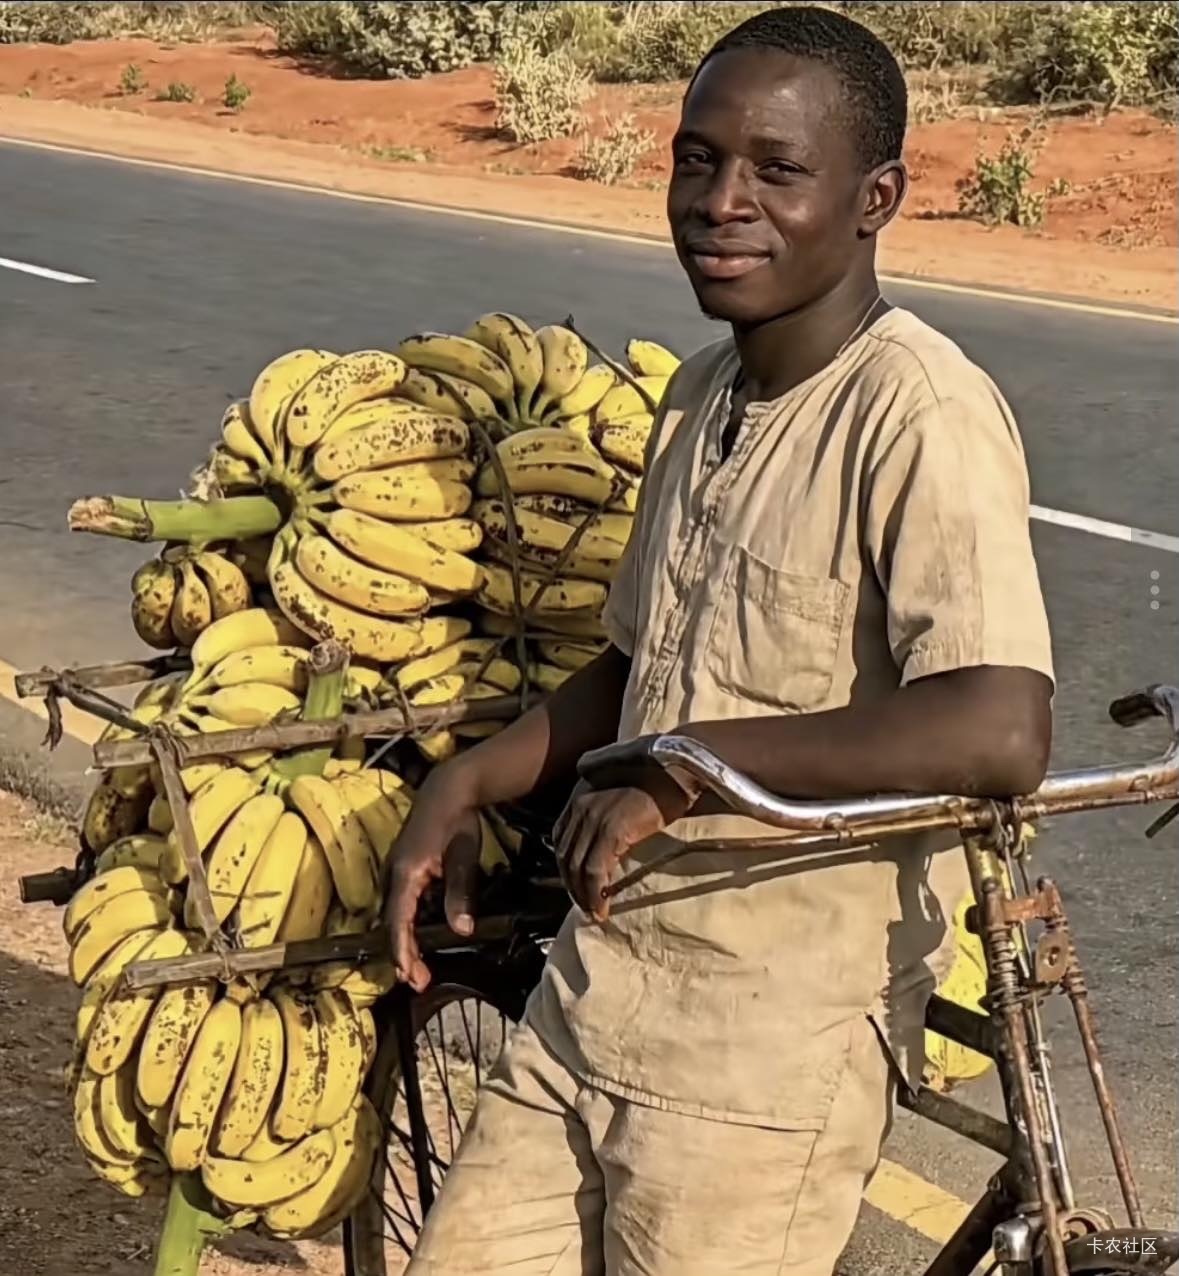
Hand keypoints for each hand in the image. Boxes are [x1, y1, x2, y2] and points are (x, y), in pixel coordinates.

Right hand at [384, 768, 481, 991]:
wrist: (447, 789)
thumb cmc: (458, 821)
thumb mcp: (464, 856)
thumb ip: (460, 893)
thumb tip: (462, 931)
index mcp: (406, 873)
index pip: (399, 922)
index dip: (403, 952)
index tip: (411, 977)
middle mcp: (393, 875)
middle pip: (391, 923)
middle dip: (402, 954)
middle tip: (419, 982)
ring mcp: (394, 870)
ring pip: (393, 915)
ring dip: (403, 942)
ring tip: (418, 968)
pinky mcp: (400, 868)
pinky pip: (398, 904)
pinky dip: (405, 925)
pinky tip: (419, 937)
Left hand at [553, 778, 690, 921]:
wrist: (681, 764)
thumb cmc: (661, 775)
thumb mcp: (623, 786)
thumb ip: (609, 805)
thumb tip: (611, 837)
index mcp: (582, 792)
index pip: (562, 836)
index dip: (567, 864)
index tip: (577, 882)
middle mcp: (581, 803)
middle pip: (565, 854)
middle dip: (572, 884)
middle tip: (584, 905)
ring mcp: (594, 816)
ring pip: (576, 867)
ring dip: (582, 895)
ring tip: (593, 913)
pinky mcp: (611, 830)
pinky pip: (595, 871)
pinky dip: (595, 894)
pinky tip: (602, 908)